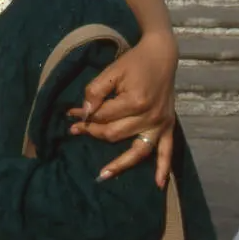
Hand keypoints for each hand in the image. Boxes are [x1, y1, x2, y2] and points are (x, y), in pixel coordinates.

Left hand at [66, 32, 178, 186]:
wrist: (161, 56)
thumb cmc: (134, 62)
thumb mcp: (111, 71)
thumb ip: (95, 91)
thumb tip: (85, 111)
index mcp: (135, 101)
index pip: (103, 116)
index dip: (84, 115)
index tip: (70, 114)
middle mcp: (150, 116)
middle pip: (115, 134)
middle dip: (93, 132)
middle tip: (76, 130)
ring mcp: (160, 123)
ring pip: (137, 150)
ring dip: (120, 163)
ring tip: (103, 175)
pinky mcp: (168, 126)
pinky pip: (167, 151)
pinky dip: (163, 168)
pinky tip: (158, 183)